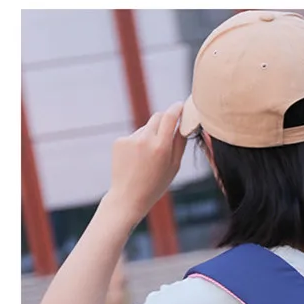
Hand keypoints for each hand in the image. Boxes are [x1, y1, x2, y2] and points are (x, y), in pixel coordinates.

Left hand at [106, 102, 185, 223]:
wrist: (128, 197)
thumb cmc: (155, 185)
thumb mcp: (174, 167)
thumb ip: (179, 143)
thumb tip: (183, 124)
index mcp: (162, 147)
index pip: (170, 116)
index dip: (177, 108)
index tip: (181, 105)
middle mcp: (145, 139)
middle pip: (158, 116)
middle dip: (165, 120)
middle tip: (169, 131)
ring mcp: (130, 139)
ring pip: (145, 128)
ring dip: (151, 136)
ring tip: (148, 159)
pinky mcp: (119, 141)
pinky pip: (134, 136)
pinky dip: (138, 143)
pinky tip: (136, 160)